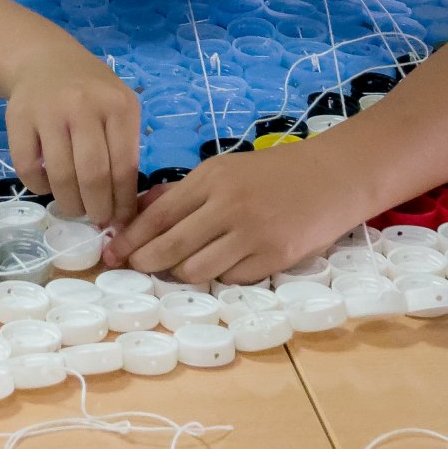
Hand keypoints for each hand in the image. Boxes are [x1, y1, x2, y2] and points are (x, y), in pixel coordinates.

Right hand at [4, 43, 141, 228]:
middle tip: (97, 219)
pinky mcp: (18, 118)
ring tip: (74, 207)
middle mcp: (83, 105)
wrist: (45, 59)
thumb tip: (124, 209)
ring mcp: (48, 111)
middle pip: (92, 175)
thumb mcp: (119, 108)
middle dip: (97, 208)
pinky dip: (39, 187)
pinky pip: (27, 168)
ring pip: (60, 176)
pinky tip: (48, 185)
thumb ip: (125, 150)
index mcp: (118, 105)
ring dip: (69, 203)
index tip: (121, 221)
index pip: (124, 167)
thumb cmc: (91, 92)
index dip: (123, 203)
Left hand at [109, 138, 374, 284]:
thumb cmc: (275, 173)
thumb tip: (140, 211)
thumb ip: (184, 192)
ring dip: (181, 273)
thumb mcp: (225, 169)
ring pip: (197, 270)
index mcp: (212, 179)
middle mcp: (229, 206)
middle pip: (171, 247)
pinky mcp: (275, 259)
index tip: (112, 251)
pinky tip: (219, 266)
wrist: (334, 177)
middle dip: (145, 262)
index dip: (131, 237)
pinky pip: (230, 279)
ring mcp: (253, 235)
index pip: (159, 215)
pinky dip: (218, 276)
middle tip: (133, 268)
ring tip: (179, 268)